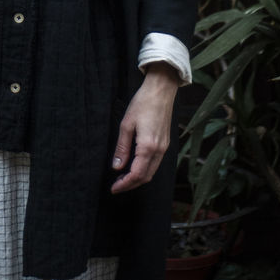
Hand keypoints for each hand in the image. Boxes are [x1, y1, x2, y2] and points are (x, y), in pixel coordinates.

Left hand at [110, 62, 179, 193]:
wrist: (161, 90)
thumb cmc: (143, 103)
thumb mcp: (126, 124)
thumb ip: (122, 148)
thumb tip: (117, 166)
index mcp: (148, 146)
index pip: (136, 174)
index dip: (124, 184)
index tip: (114, 188)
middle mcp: (159, 150)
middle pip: (146, 177)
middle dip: (131, 185)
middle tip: (116, 185)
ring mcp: (164, 148)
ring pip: (152, 172)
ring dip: (138, 178)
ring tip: (123, 178)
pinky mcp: (165, 143)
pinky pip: (155, 164)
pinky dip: (145, 170)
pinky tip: (134, 166)